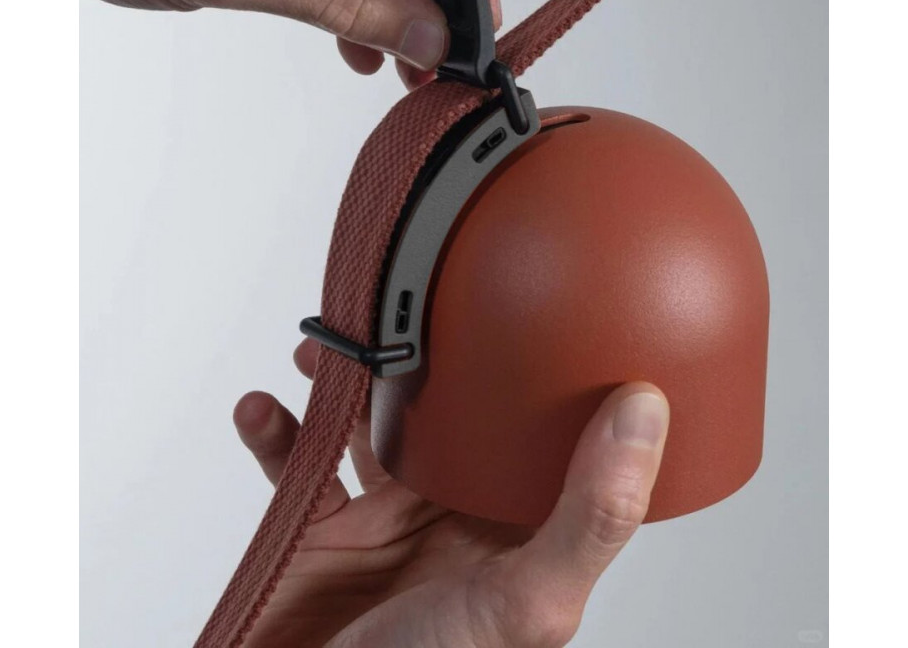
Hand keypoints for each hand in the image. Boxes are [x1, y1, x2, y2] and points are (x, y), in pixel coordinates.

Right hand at [232, 338, 668, 647]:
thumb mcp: (528, 600)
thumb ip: (590, 516)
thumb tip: (645, 410)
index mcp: (508, 523)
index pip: (535, 431)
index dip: (534, 371)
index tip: (522, 308)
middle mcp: (448, 512)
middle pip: (439, 412)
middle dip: (413, 360)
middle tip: (393, 310)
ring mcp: (382, 519)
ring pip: (364, 423)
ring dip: (338, 380)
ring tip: (319, 349)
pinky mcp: (318, 531)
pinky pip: (293, 461)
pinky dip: (273, 431)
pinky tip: (262, 410)